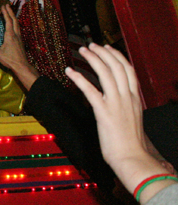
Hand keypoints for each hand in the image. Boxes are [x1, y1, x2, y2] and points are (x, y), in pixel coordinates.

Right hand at [0, 4, 39, 89]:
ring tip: (10, 12)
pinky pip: (18, 28)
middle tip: (7, 5)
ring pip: (17, 24)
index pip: (8, 21)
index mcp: (10, 35)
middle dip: (10, 12)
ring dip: (13, 17)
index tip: (3, 6)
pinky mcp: (20, 41)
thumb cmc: (9, 60)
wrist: (21, 66)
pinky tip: (13, 25)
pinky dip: (15, 23)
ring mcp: (19, 37)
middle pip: (14, 20)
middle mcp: (16, 34)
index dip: (5, 13)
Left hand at [66, 44, 173, 203]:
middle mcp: (127, 97)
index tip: (107, 47)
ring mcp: (116, 104)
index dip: (116, 56)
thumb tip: (115, 101)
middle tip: (90, 45)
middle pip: (116, 67)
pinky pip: (90, 90)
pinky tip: (69, 72)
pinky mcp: (104, 112)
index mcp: (135, 99)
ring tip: (81, 51)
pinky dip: (79, 78)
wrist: (132, 158)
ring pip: (105, 73)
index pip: (128, 70)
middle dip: (102, 53)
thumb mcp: (131, 119)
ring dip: (92, 59)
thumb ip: (125, 107)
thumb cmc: (130, 144)